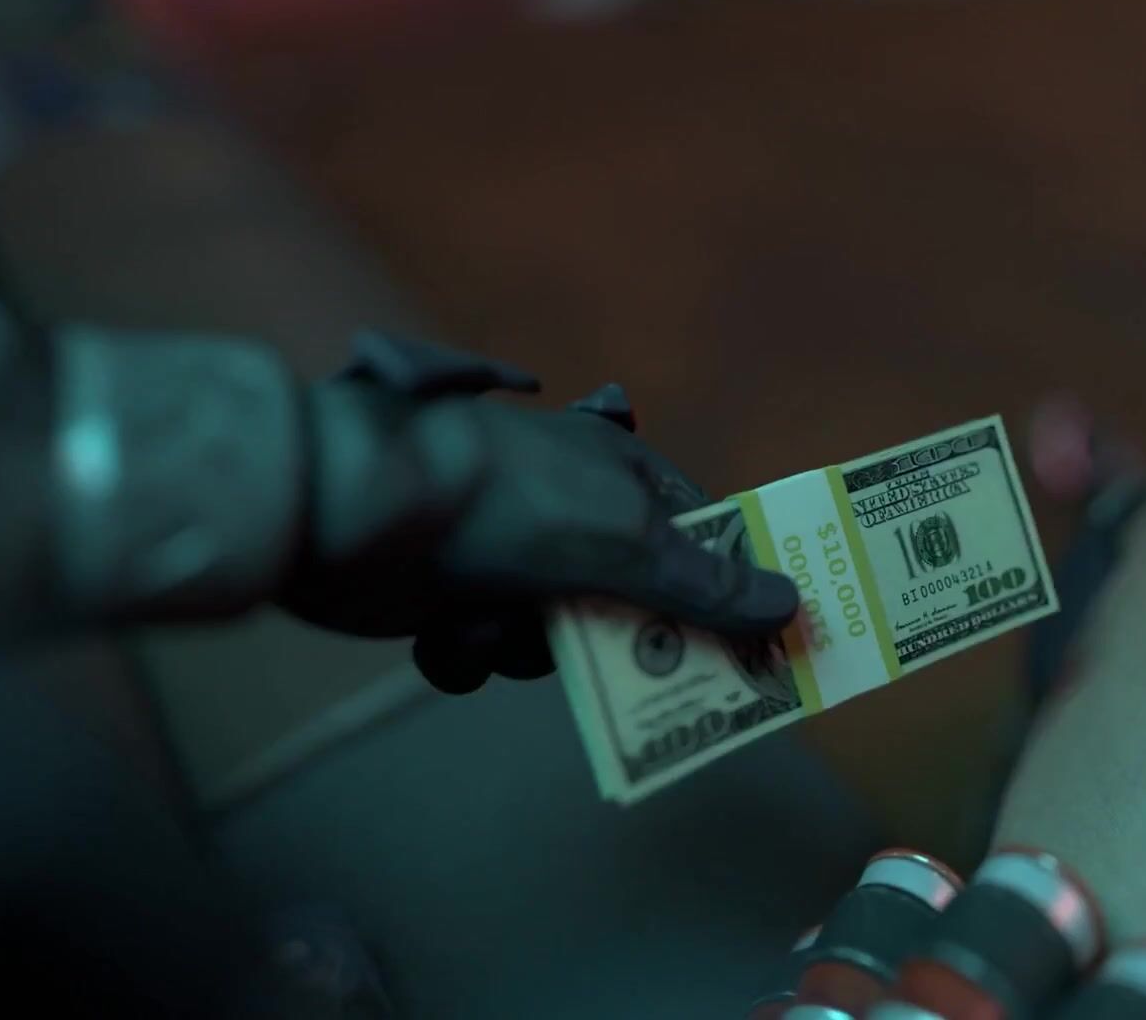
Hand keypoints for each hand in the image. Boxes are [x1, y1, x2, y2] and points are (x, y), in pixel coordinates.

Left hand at [278, 333, 798, 692]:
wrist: (353, 507)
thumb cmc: (506, 501)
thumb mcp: (623, 539)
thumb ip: (705, 582)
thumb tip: (791, 605)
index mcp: (622, 473)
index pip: (703, 538)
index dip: (726, 594)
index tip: (749, 653)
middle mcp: (570, 511)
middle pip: (632, 604)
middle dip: (610, 641)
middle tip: (613, 671)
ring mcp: (509, 552)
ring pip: (554, 640)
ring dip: (521, 650)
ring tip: (488, 624)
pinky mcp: (450, 593)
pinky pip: (483, 652)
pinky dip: (464, 655)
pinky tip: (443, 636)